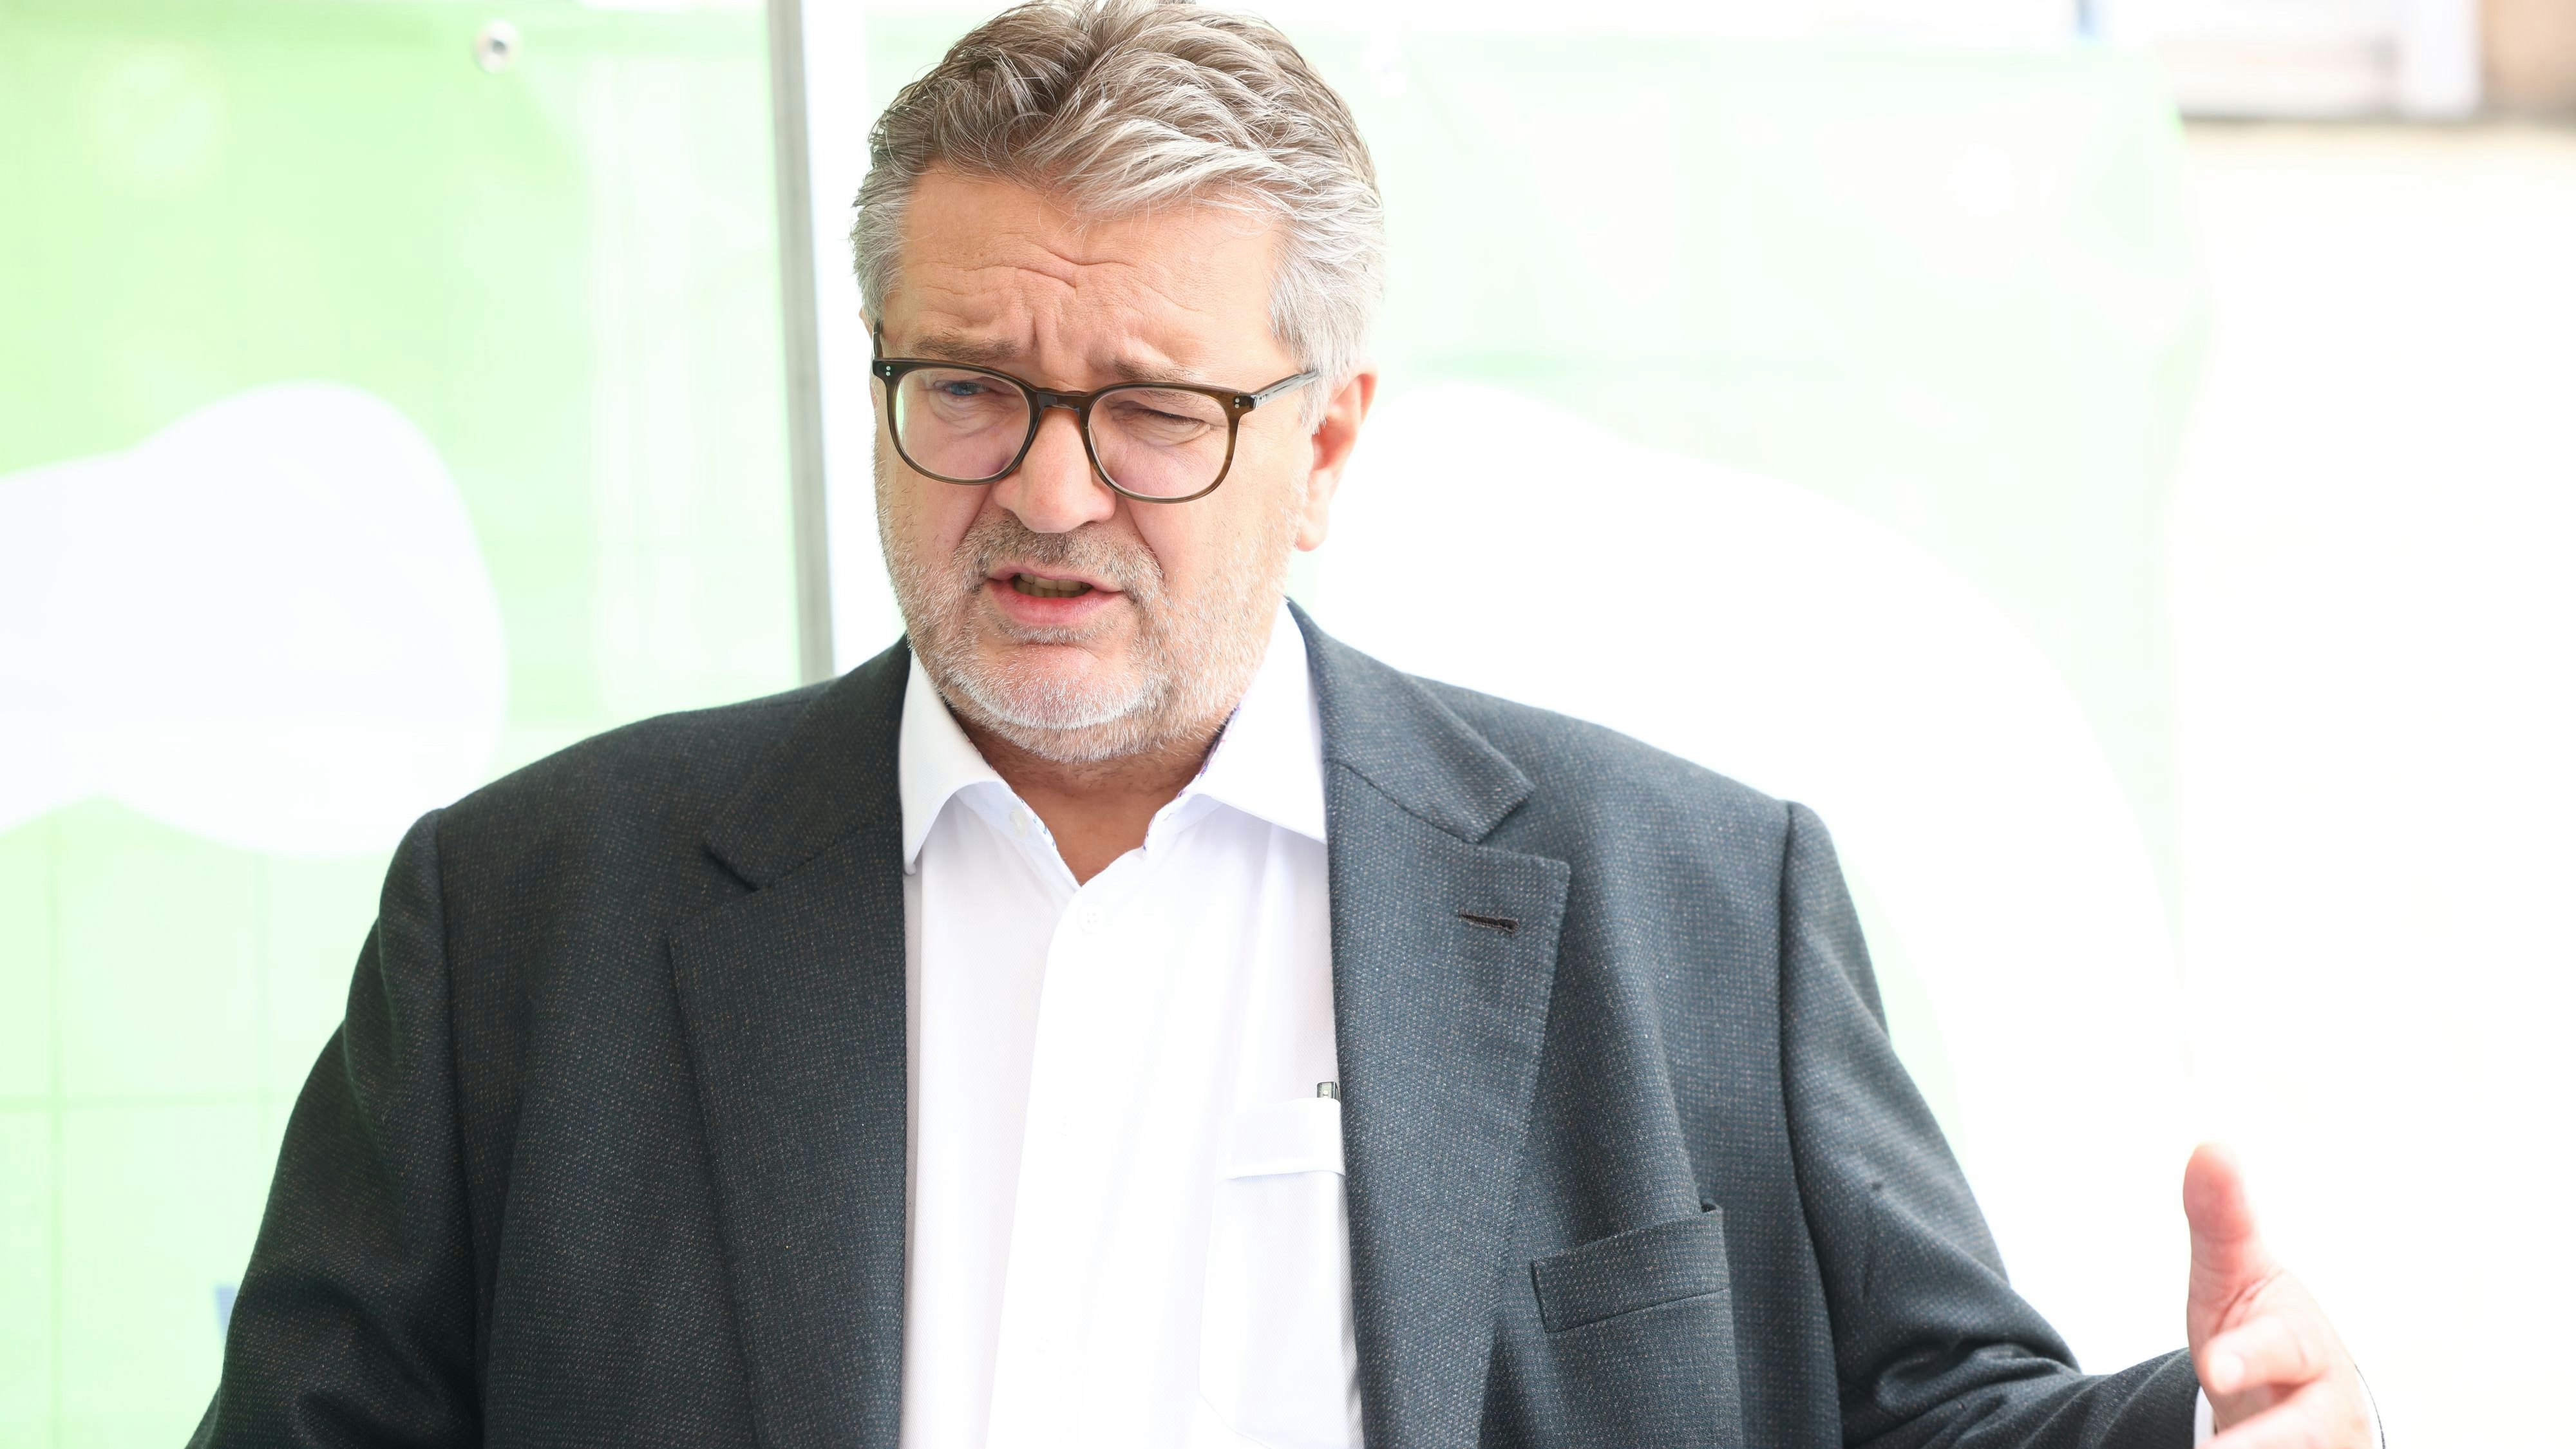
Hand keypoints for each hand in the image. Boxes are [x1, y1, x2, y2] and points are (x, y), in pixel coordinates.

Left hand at [2184, 1144, 2375, 1448]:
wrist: (2294, 1396)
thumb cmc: (2259, 1331)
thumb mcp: (2232, 1279)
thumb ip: (2220, 1221)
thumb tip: (2211, 1147)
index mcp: (2305, 1348)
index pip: (2279, 1350)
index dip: (2247, 1355)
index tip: (2215, 1362)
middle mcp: (2321, 1408)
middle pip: (2293, 1434)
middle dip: (2257, 1443)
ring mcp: (2318, 1445)